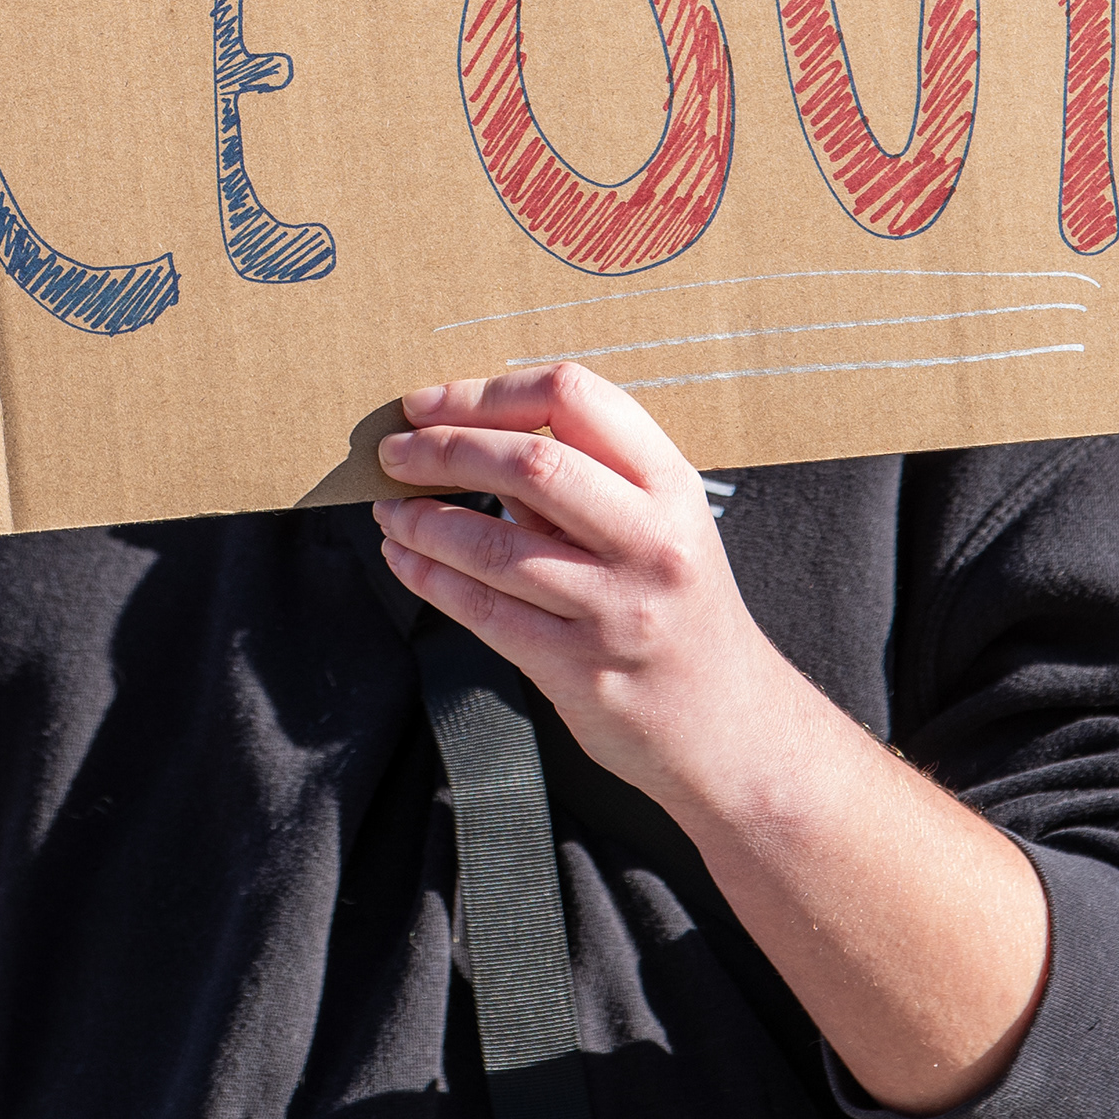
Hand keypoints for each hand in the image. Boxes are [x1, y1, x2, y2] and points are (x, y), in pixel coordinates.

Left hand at [372, 362, 802, 812]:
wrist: (729, 725)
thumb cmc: (679, 610)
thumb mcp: (659, 525)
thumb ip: (581, 484)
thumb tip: (469, 441)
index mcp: (672, 485)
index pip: (576, 398)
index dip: (489, 393)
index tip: (432, 403)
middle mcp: (652, 541)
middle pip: (531, 465)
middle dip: (444, 450)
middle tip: (393, 452)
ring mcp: (617, 609)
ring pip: (495, 545)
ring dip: (423, 520)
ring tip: (389, 508)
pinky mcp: (580, 670)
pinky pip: (486, 613)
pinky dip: (430, 578)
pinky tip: (404, 559)